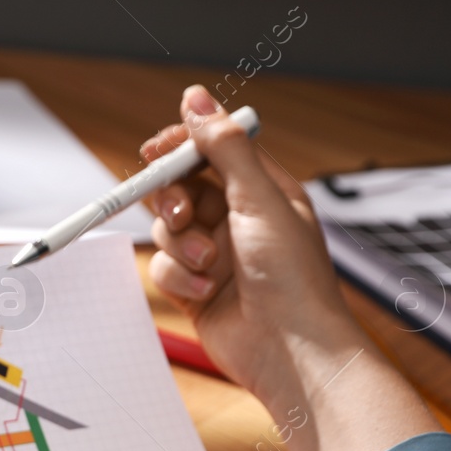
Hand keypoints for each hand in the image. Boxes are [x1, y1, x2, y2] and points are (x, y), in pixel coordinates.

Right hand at [143, 85, 362, 410]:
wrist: (289, 351)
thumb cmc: (293, 279)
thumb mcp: (261, 200)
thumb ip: (224, 149)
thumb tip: (197, 99)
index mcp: (263, 189)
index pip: (211, 149)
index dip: (181, 146)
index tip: (157, 150)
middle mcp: (237, 217)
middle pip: (180, 186)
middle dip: (173, 199)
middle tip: (181, 214)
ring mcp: (214, 253)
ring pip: (167, 228)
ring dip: (180, 246)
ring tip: (207, 265)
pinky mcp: (195, 287)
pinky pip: (165, 267)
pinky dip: (179, 278)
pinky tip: (205, 291)